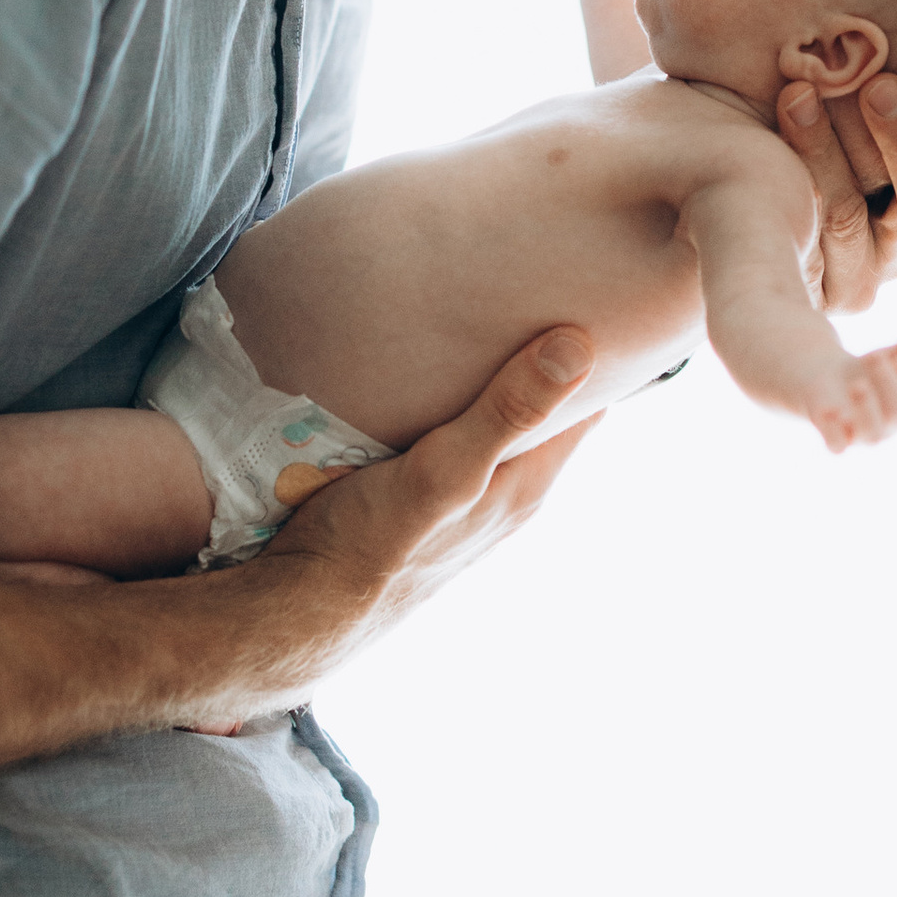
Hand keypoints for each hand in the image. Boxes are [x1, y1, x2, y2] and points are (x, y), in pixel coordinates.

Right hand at [259, 328, 601, 641]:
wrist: (299, 608)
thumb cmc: (371, 544)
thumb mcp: (445, 469)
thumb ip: (507, 413)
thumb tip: (577, 346)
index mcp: (526, 483)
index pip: (589, 406)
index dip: (597, 354)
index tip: (591, 296)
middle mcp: (504, 492)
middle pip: (543, 410)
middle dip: (543, 356)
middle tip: (531, 288)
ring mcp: (462, 498)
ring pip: (494, 423)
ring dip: (490, 378)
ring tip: (479, 313)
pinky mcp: (419, 499)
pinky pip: (449, 436)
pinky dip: (447, 402)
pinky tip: (420, 376)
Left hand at [804, 336, 896, 453]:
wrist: (827, 377)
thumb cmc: (868, 369)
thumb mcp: (892, 353)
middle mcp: (889, 425)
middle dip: (887, 381)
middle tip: (873, 357)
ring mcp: (862, 434)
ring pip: (872, 435)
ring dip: (867, 406)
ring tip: (857, 384)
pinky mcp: (834, 436)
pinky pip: (837, 445)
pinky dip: (834, 430)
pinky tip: (832, 410)